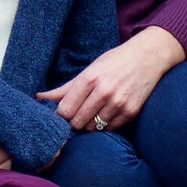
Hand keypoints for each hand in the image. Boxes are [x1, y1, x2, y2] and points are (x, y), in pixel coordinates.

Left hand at [40, 26, 186, 132]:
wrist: (147, 58)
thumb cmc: (114, 62)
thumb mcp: (88, 70)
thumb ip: (65, 88)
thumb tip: (39, 97)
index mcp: (89, 79)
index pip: (65, 110)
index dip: (61, 115)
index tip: (63, 113)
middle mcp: (103, 92)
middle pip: (77, 122)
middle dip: (74, 121)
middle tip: (78, 113)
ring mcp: (118, 103)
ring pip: (92, 127)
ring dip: (90, 123)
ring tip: (94, 111)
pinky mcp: (130, 112)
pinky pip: (109, 128)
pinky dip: (105, 124)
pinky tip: (107, 112)